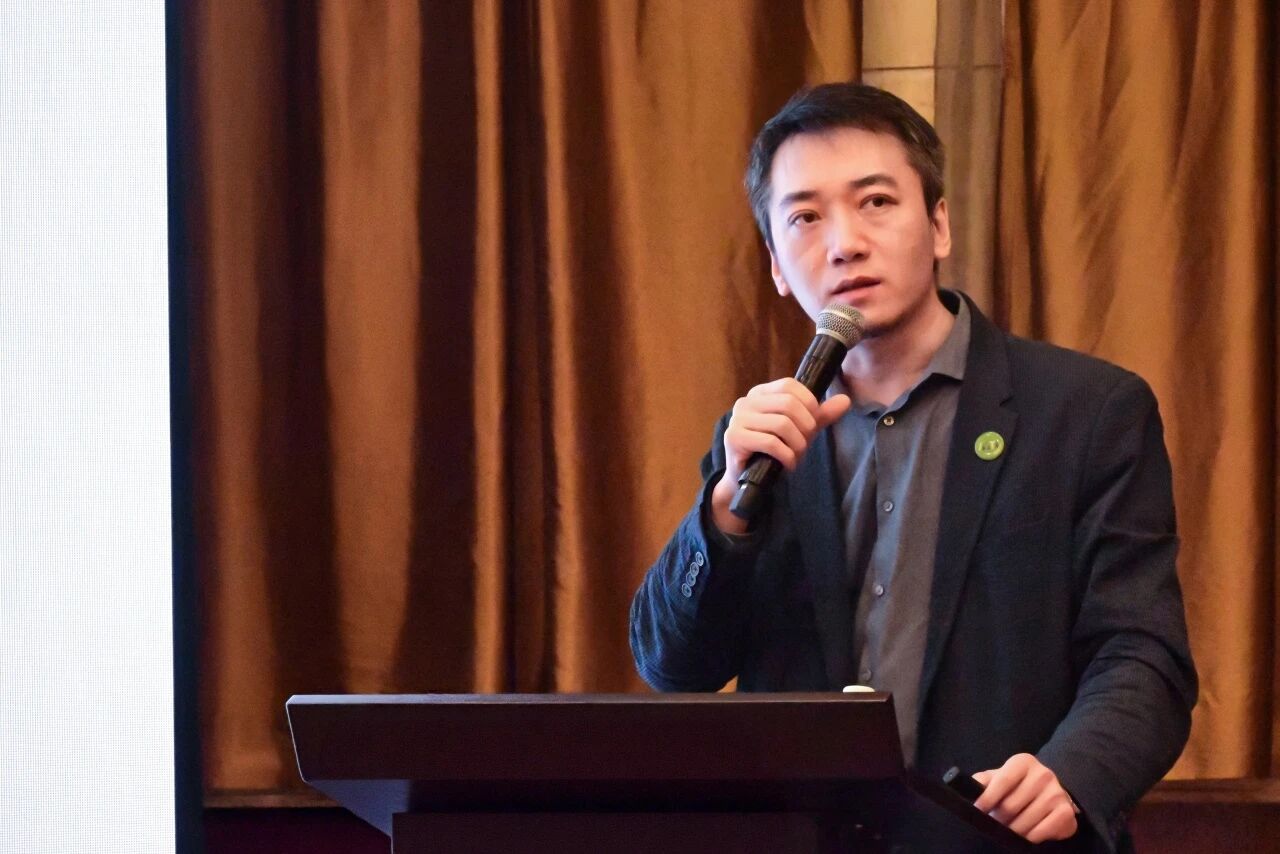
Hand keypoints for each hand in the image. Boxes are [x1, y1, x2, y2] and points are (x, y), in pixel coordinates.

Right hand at [710, 377, 850, 533]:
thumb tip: (845, 400)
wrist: (748, 479)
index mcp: (760, 394)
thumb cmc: (773, 451)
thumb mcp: (800, 430)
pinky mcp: (734, 438)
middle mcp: (746, 402)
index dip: (808, 403)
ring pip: (781, 424)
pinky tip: (787, 464)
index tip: (812, 424)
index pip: (789, 385)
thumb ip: (820, 415)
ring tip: (795, 456)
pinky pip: (770, 443)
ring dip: (797, 445)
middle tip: (804, 445)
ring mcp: (737, 419)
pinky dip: (786, 457)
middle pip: (788, 404)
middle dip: (805, 428)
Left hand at [973, 754, 1078, 842]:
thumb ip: (983, 781)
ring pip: (1025, 821)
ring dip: (1013, 831)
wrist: (1052, 793)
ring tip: (1009, 830)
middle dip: (998, 819)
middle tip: (994, 824)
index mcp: (1022, 762)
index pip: (1002, 781)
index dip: (987, 798)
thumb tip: (969, 789)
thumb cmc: (1019, 786)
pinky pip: (1042, 831)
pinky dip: (1030, 837)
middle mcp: (1042, 774)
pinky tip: (1026, 836)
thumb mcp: (1000, 777)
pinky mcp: (1066, 812)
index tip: (978, 810)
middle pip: (1011, 806)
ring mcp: (1056, 793)